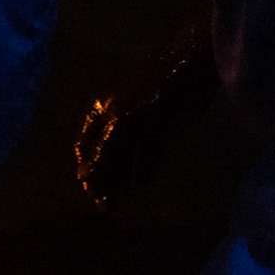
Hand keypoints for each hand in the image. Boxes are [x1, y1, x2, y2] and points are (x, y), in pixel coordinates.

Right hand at [74, 14, 218, 209]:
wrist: (191, 68)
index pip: (85, 146)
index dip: (86, 169)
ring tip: (122, 201)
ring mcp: (140, 123)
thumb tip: (83, 178)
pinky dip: (145, 166)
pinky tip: (144, 182)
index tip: (91, 193)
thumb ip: (103, 152)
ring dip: (123, 176)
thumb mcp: (122, 123)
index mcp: (100, 112)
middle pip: (104, 153)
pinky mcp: (163, 127)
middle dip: (103, 178)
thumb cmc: (151, 94)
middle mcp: (116, 118)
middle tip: (106, 206)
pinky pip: (149, 152)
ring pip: (126, 155)